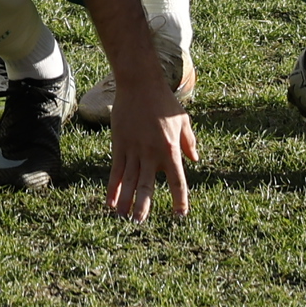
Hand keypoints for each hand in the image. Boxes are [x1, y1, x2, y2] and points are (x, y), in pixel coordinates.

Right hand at [105, 101, 197, 220]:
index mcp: (171, 149)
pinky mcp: (119, 144)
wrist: (140, 84)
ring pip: (129, 180)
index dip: (179, 199)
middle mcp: (151, 153)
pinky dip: (113, 186)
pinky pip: (116, 170)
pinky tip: (110, 201)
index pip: (177, 181)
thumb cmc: (165, 102)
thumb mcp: (183, 121)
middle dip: (143, 205)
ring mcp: (133, 149)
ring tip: (123, 217)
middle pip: (147, 185)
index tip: (180, 214)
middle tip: (139, 222)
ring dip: (126, 200)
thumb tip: (195, 160)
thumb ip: (189, 142)